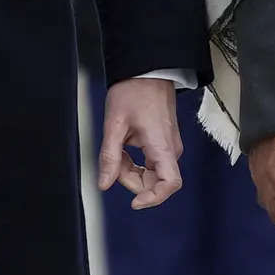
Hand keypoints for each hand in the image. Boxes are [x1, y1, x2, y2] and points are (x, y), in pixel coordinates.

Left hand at [97, 77, 182, 209]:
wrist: (147, 71)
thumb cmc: (134, 91)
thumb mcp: (114, 124)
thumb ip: (109, 157)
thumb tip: (104, 184)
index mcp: (162, 146)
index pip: (170, 184)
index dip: (154, 198)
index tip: (135, 203)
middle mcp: (170, 150)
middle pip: (154, 182)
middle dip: (131, 179)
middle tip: (113, 160)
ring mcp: (169, 147)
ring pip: (151, 174)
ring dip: (131, 170)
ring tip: (118, 147)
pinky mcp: (164, 143)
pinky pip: (151, 164)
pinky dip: (135, 163)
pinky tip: (124, 148)